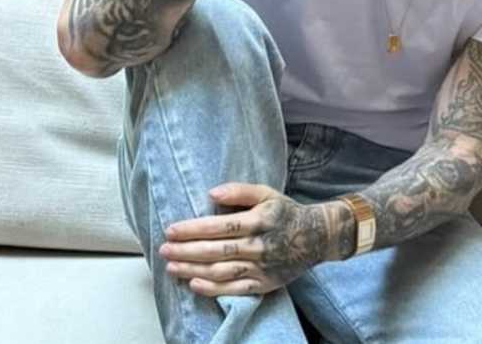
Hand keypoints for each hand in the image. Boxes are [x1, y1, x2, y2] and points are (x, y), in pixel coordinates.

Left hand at [160, 183, 347, 296]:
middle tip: (164, 250)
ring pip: (222, 271)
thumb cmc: (285, 213)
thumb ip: (240, 191)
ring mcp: (263, 267)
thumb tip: (211, 192)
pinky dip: (213, 289)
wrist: (317, 237)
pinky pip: (235, 289)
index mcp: (261, 220)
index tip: (171, 230)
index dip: (194, 229)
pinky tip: (194, 284)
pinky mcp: (264, 284)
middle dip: (187, 251)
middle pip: (218, 250)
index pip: (222, 226)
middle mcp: (261, 245)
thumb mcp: (267, 194)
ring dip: (193, 270)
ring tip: (171, 266)